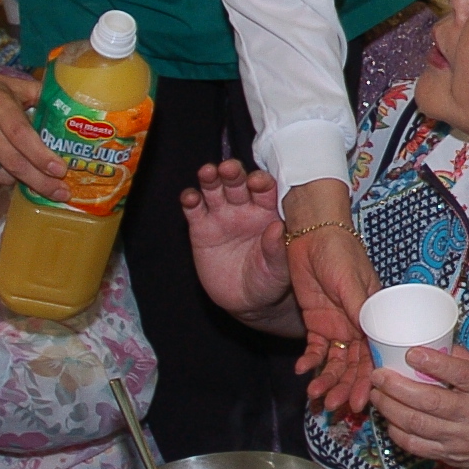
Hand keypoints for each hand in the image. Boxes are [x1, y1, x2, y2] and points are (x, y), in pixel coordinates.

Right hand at [0, 51, 62, 197]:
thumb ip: (36, 94)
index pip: (22, 136)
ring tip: (27, 171)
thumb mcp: (8, 83)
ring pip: (1, 176)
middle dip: (41, 182)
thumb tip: (65, 109)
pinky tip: (2, 172)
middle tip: (61, 193)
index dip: (42, 156)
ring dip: (19, 179)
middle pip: (15, 163)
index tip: (60, 170)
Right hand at [180, 160, 294, 326]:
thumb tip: (278, 228)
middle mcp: (244, 208)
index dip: (261, 182)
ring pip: (214, 189)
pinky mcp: (201, 228)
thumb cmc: (270, 279)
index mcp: (268, 211)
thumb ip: (277, 249)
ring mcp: (221, 216)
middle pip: (237, 182)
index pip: (265, 188)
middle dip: (233, 172)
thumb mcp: (279, 269)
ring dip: (210, 178)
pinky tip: (190, 197)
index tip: (257, 182)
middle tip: (228, 168)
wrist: (247, 301)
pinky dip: (190, 200)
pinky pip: (194, 209)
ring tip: (208, 172)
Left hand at [282, 180, 375, 414]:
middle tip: (336, 408)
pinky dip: (310, 362)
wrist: (313, 235)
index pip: (375, 355)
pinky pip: (316, 350)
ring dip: (327, 381)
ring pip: (335, 363)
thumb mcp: (352, 280)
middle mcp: (358, 326)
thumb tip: (370, 336)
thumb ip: (359, 307)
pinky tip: (302, 372)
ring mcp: (337, 326)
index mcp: (374, 318)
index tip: (365, 401)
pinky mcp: (317, 323)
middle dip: (346, 388)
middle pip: (354, 366)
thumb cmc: (341, 252)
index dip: (370, 379)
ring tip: (316, 399)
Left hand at [366, 348, 468, 468]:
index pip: (462, 374)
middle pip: (430, 401)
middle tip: (379, 375)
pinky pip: (414, 445)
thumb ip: (466, 362)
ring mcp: (458, 438)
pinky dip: (396, 431)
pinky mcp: (446, 455)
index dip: (435, 364)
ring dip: (390, 407)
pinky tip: (388, 418)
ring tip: (377, 394)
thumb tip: (437, 345)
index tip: (411, 353)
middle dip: (397, 387)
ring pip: (416, 424)